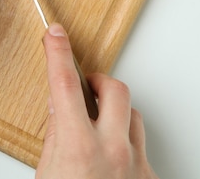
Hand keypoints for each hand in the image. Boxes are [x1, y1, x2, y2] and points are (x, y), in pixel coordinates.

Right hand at [36, 23, 158, 178]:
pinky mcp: (150, 177)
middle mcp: (113, 151)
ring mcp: (136, 164)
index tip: (56, 35)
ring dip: (115, 115)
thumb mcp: (48, 172)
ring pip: (134, 117)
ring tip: (98, 129)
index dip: (59, 54)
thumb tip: (58, 108)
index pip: (65, 85)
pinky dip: (126, 145)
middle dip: (98, 82)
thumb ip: (56, 137)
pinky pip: (143, 147)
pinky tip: (113, 156)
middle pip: (115, 89)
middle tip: (86, 88)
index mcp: (80, 148)